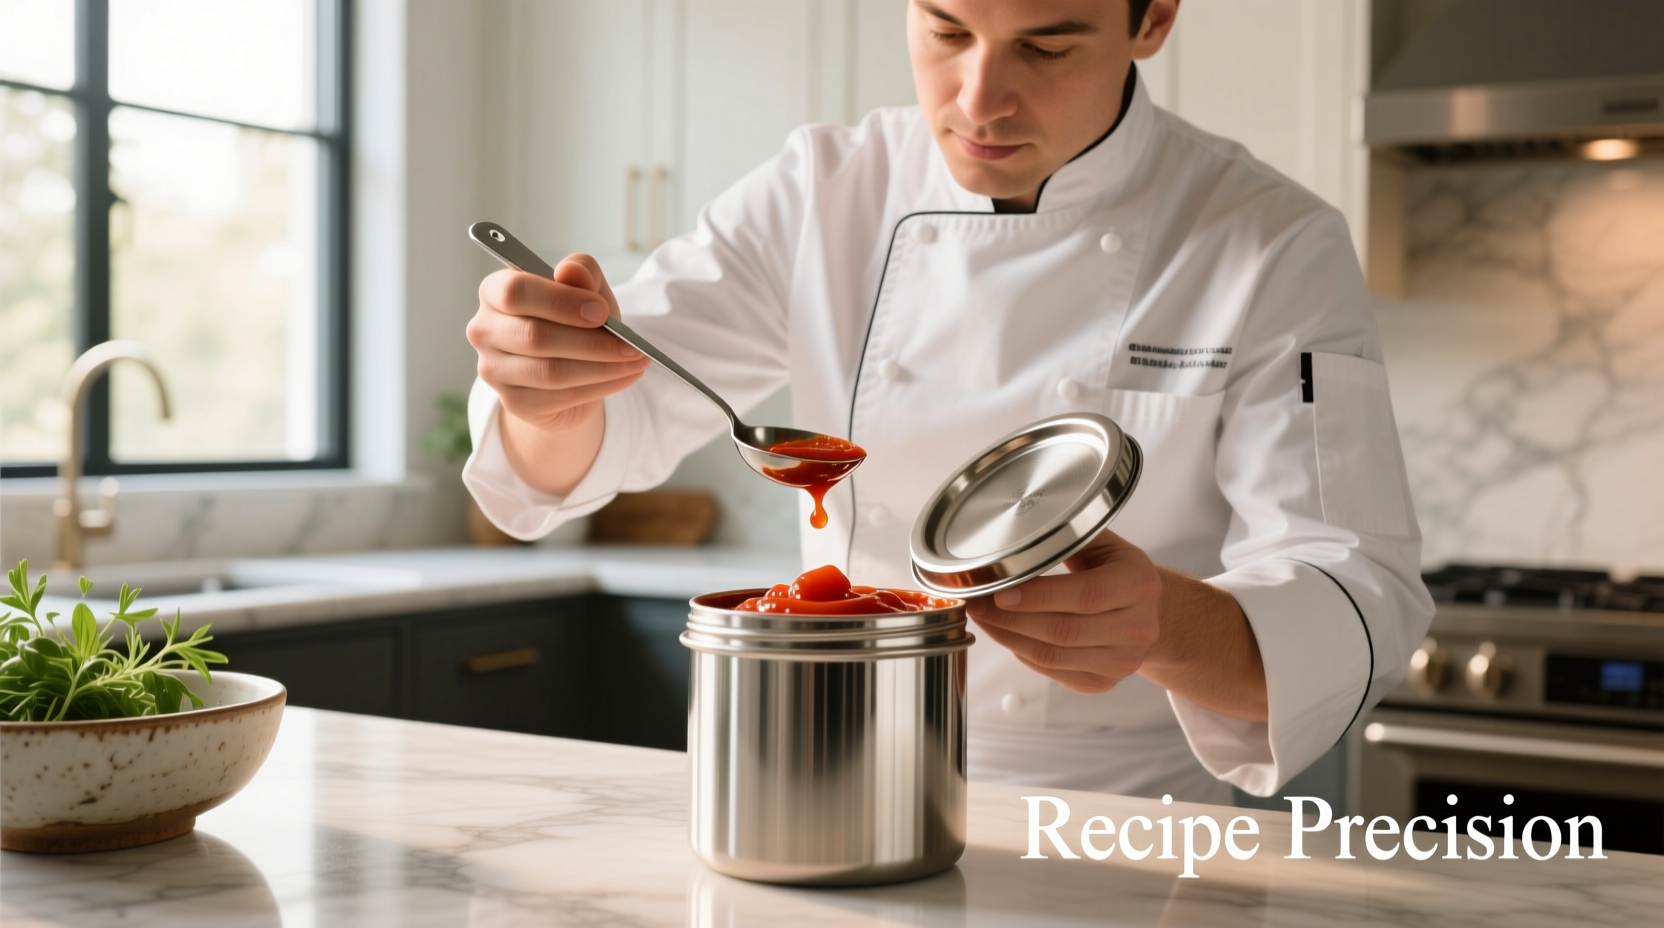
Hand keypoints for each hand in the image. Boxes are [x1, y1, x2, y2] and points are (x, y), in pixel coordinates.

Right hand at [467, 254, 651, 435]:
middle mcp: (484, 331)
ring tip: (636, 361)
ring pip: (551, 372)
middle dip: (591, 342)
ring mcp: (493, 370)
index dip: (561, 302)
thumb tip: (570, 272)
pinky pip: (561, 396)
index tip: (601, 311)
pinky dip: (600, 387)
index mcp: (495, 292)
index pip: (516, 291)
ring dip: (603, 368)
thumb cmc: (573, 320)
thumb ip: (582, 272)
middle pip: (535, 337)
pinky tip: (624, 376)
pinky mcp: (513, 402)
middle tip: (631, 345)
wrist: (565, 369)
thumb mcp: (586, 290)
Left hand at [965, 530, 1161, 693]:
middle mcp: (1137, 628)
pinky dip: (1024, 655)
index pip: (1085, 595)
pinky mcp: (1105, 682)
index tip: (1000, 592)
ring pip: (1054, 656)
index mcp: (1139, 585)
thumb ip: (1070, 537)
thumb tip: (1019, 531)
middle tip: (979, 604)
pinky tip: (1008, 636)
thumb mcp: (1107, 545)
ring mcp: (1123, 661)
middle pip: (1064, 630)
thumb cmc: (1120, 573)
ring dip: (1010, 639)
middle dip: (1011, 619)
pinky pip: (1054, 671)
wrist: (1153, 613)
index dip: (1038, 597)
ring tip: (985, 619)